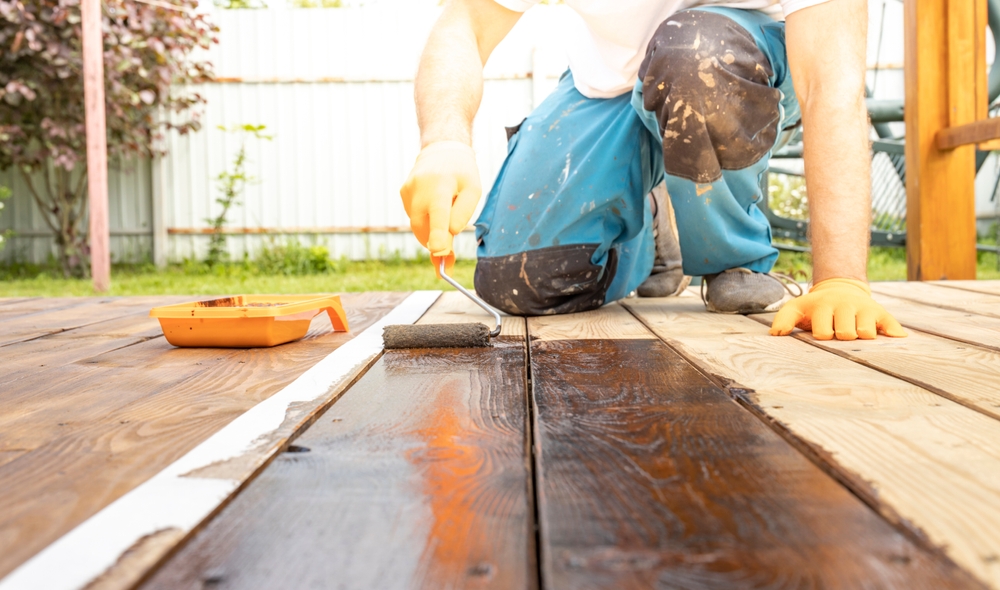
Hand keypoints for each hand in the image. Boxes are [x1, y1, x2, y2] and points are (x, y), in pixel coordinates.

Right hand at [400, 141, 481, 275]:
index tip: (439, 250)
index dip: (438, 234)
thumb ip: (463, 212)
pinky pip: (414, 217)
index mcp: (440, 184)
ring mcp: (408, 190)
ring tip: (445, 218)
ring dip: (430, 231)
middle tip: (448, 255)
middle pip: (423, 226)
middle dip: (434, 242)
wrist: (442, 150)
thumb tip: (451, 233)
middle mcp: (420, 187)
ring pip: (417, 225)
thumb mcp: (473, 189)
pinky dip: (425, 221)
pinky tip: (434, 208)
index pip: (438, 213)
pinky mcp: (403, 193)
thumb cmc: (462, 173)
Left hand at [769, 278, 906, 339]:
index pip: (824, 332)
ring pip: (867, 333)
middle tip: (840, 332)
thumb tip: (776, 334)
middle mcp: (845, 305)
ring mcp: (864, 308)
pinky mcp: (880, 312)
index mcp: (824, 306)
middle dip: (843, 337)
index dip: (823, 335)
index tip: (822, 333)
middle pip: (847, 334)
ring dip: (862, 337)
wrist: (839, 289)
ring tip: (855, 333)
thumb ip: (783, 319)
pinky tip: (894, 338)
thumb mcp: (796, 309)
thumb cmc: (815, 307)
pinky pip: (890, 325)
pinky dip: (893, 333)